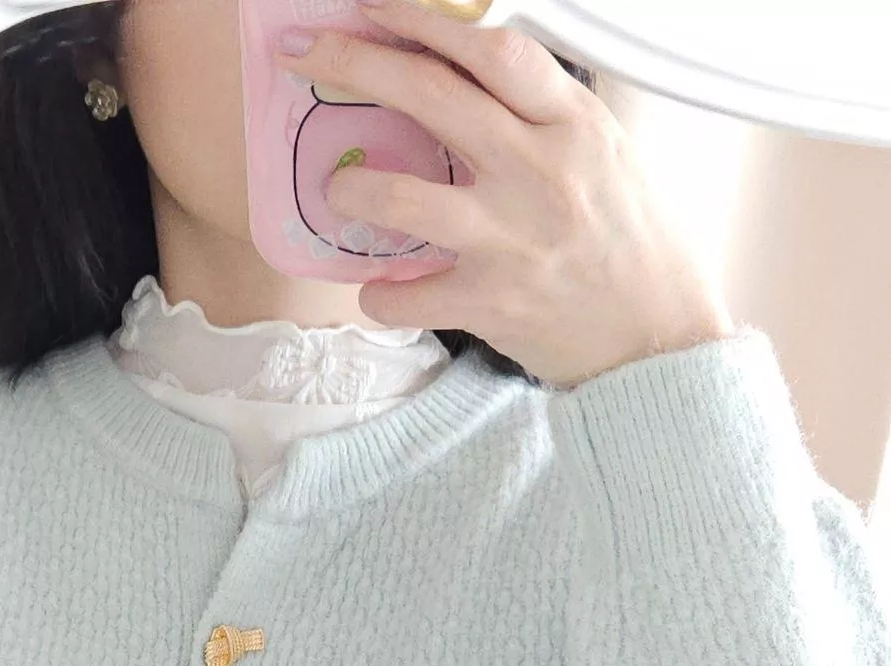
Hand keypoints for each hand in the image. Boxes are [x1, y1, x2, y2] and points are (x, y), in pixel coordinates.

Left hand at [273, 0, 734, 388]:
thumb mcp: (603, 152)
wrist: (657, 336)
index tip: (371, 7)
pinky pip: (404, 295)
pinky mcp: (488, 303)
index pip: (489, 49)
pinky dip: (379, 295)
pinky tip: (380, 289)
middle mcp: (539, 171)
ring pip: (401, 197)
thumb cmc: (630, 241)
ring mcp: (509, 239)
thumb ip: (542, 114)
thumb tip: (474, 73)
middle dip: (354, 64)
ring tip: (337, 189)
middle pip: (431, 97)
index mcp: (571, 123)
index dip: (421, 20)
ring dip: (352, 188)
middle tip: (303, 51)